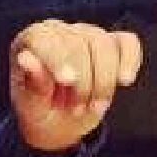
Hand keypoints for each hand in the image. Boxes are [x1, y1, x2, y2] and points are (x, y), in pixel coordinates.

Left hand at [10, 20, 142, 151]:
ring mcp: (86, 34)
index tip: (67, 81)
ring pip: (104, 44)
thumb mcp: (31, 107)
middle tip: (77, 110)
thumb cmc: (40, 113)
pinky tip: (124, 81)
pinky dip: (130, 60)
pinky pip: (127, 43)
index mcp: (30, 42)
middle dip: (82, 82)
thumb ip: (32, 85)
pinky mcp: (110, 44)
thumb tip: (26, 58)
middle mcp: (58, 31)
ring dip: (104, 81)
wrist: (58, 125)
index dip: (57, 57)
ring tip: (95, 107)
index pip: (44, 38)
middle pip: (78, 43)